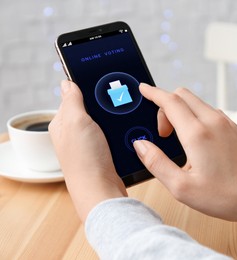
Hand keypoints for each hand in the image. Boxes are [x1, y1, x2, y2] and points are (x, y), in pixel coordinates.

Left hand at [49, 80, 126, 222]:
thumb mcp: (76, 121)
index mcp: (63, 123)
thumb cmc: (85, 160)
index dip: (87, 89)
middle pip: (92, 108)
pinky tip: (126, 130)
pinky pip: (114, 134)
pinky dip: (121, 131)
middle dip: (104, 104)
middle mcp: (75, 133)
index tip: (102, 84)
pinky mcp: (105, 152)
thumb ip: (72, 100)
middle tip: (116, 101)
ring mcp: (91, 143)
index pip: (74, 96)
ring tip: (123, 116)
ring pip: (105, 121)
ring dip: (114, 118)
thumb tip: (67, 83)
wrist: (102, 190)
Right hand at [134, 84, 236, 237]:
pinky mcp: (235, 128)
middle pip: (182, 95)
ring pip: (197, 103)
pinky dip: (196, 117)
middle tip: (163, 133)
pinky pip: (210, 112)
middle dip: (166, 106)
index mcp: (197, 133)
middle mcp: (213, 121)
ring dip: (182, 112)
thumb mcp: (182, 187)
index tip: (143, 89)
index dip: (153, 93)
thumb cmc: (226, 196)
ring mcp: (227, 123)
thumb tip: (140, 145)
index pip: (169, 101)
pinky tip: (197, 141)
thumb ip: (156, 163)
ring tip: (180, 141)